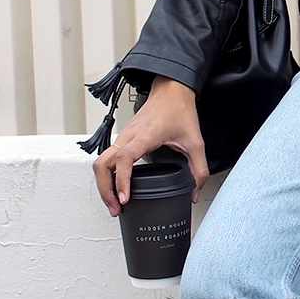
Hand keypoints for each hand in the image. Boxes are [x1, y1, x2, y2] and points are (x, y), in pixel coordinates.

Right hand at [93, 76, 208, 215]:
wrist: (171, 89)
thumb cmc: (178, 109)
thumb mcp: (195, 142)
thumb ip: (199, 170)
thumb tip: (194, 192)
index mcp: (144, 136)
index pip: (124, 160)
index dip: (121, 181)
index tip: (125, 199)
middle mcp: (128, 136)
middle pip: (102, 164)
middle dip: (105, 190)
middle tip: (116, 209)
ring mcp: (122, 136)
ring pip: (100, 162)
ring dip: (103, 184)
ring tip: (114, 203)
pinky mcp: (122, 138)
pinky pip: (106, 158)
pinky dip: (107, 175)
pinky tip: (116, 187)